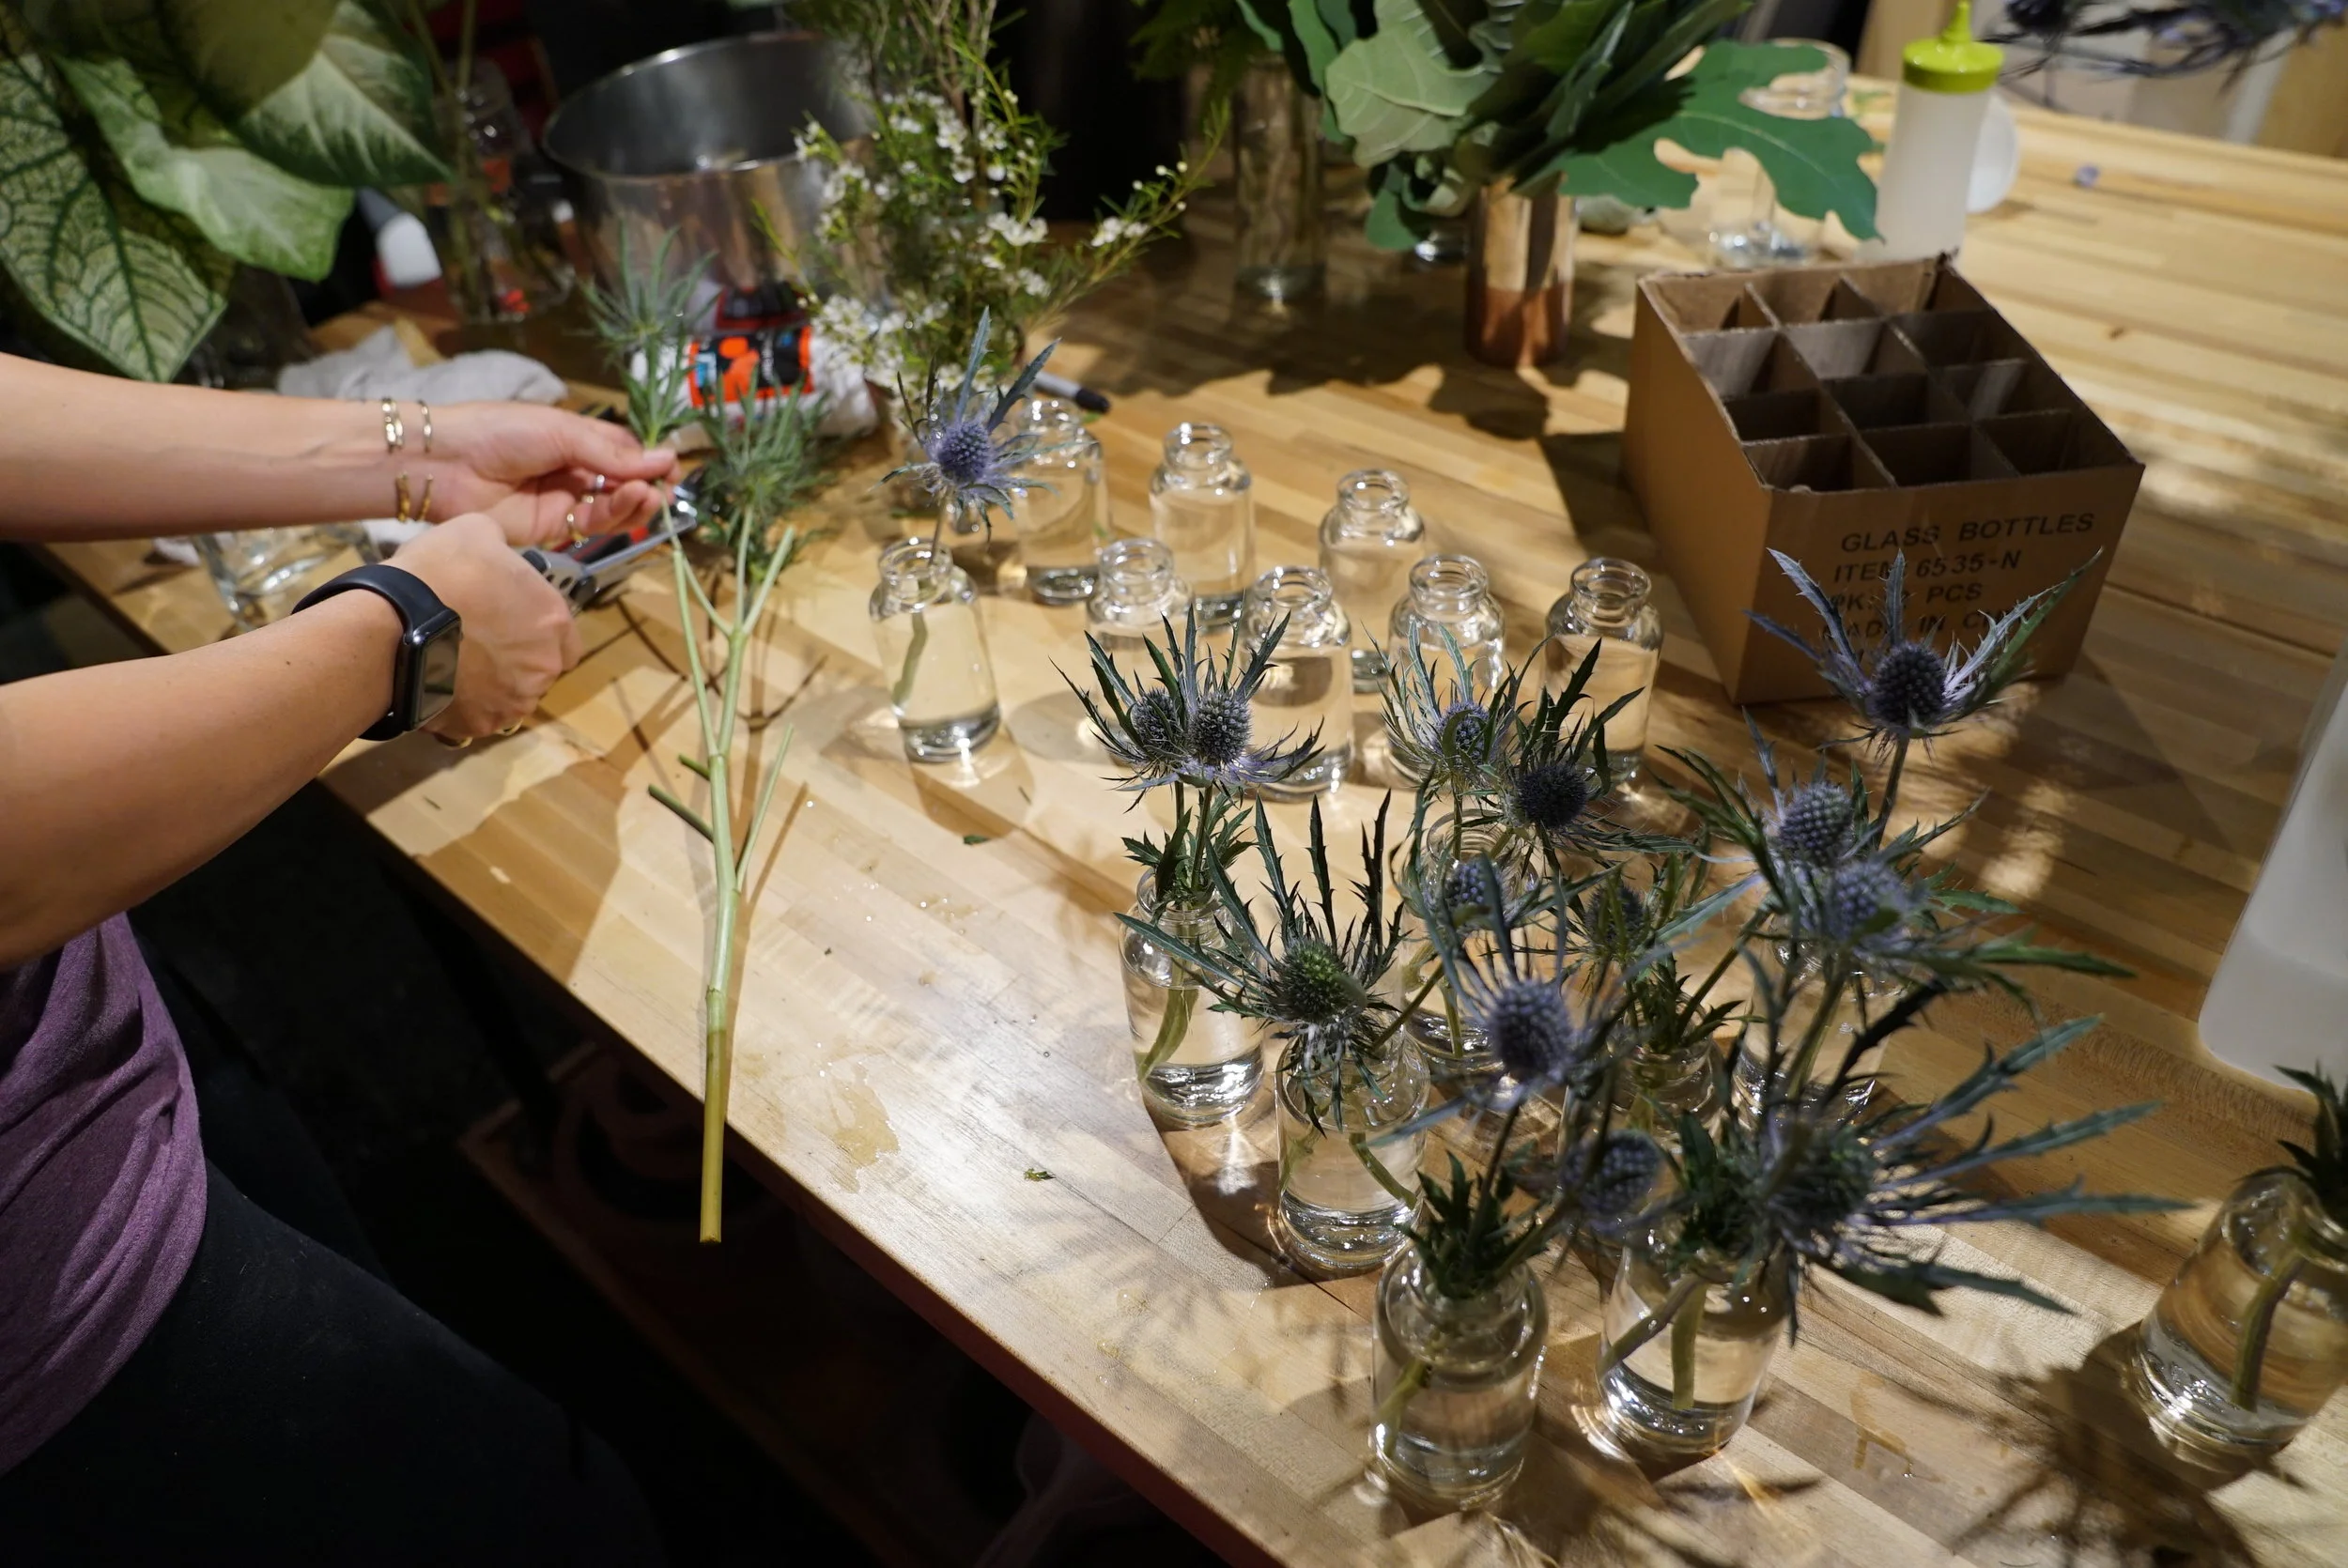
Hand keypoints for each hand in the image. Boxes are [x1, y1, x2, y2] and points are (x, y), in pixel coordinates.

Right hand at [387, 513, 581, 739]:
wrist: (390, 623)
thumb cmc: (440, 572)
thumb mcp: (478, 532)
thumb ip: (500, 547)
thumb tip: (497, 549)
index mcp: (553, 622)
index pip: (568, 641)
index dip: (541, 633)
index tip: (515, 625)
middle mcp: (542, 668)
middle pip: (539, 671)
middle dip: (516, 660)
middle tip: (479, 642)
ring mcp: (511, 702)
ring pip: (509, 698)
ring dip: (491, 686)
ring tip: (453, 664)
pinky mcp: (477, 726)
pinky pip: (475, 718)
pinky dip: (461, 706)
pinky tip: (437, 684)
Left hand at [424, 402, 678, 546]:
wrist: (445, 464)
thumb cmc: (501, 432)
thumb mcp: (562, 432)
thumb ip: (611, 453)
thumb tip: (667, 459)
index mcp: (575, 438)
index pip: (624, 451)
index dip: (648, 460)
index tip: (672, 467)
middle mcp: (574, 469)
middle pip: (623, 482)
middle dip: (646, 485)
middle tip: (665, 488)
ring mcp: (563, 500)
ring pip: (612, 507)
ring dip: (634, 502)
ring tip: (648, 495)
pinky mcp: (552, 528)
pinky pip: (592, 524)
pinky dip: (614, 516)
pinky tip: (630, 501)